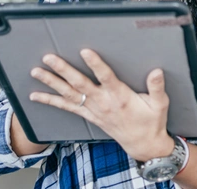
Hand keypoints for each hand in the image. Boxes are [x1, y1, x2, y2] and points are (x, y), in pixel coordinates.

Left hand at [29, 49, 174, 161]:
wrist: (143, 144)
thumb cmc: (151, 121)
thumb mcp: (160, 104)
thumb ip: (157, 87)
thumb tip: (156, 71)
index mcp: (120, 96)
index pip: (105, 77)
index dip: (95, 64)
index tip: (85, 51)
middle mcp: (103, 102)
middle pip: (79, 83)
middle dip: (63, 70)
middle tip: (49, 58)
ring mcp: (93, 110)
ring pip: (68, 94)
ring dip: (51, 83)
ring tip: (36, 72)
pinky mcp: (89, 116)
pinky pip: (67, 107)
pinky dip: (51, 101)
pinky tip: (36, 96)